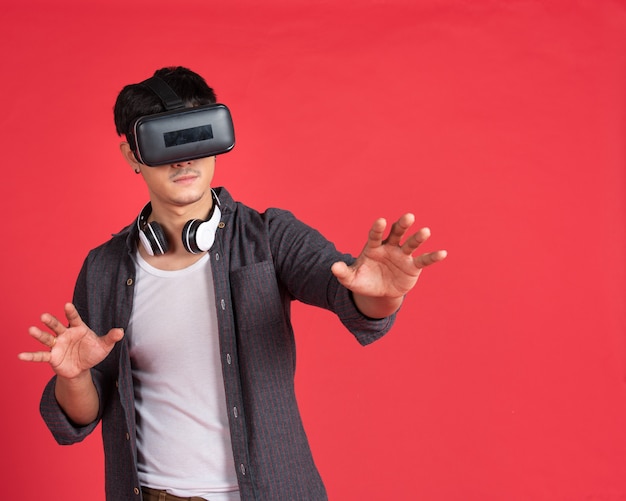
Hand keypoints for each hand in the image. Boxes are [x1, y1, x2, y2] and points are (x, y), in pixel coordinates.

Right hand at [18, 303, 123, 378]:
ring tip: (31, 330)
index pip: (74, 318)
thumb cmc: (92, 352)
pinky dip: (31, 356)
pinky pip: (40, 356)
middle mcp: (65, 334)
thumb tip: (121, 331)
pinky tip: (20, 356)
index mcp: (78, 329)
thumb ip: (111, 338)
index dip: (71, 312)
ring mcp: (57, 345)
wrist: (83, 368)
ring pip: (47, 338)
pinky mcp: (52, 357)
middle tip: (44, 316)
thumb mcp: (104, 346)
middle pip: (57, 326)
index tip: (67, 304)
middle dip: (51, 321)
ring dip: (39, 335)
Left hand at [331, 213, 446, 317]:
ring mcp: (403, 255)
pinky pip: (424, 260)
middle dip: (402, 225)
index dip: (378, 229)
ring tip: (425, 231)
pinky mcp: (413, 266)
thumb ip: (343, 273)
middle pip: (396, 233)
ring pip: (411, 243)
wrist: (379, 291)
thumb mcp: (352, 279)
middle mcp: (390, 247)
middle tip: (408, 217)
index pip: (375, 235)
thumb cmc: (364, 280)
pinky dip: (433, 257)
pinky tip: (443, 253)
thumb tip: (333, 267)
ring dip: (418, 237)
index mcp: (373, 247)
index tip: (381, 222)